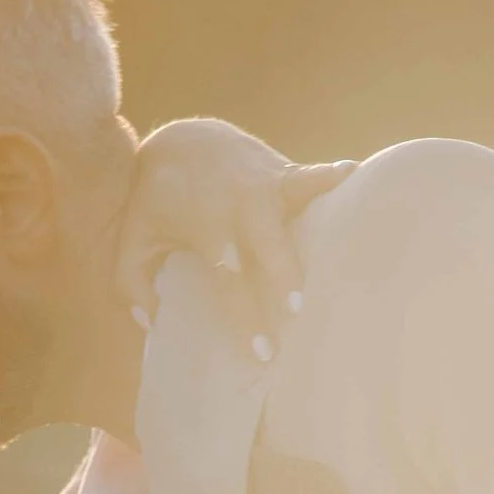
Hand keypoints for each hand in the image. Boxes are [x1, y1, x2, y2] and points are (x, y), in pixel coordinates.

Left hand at [118, 119, 356, 357]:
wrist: (182, 140)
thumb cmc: (157, 201)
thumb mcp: (133, 238)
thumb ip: (133, 282)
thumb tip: (151, 321)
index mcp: (206, 229)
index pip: (228, 280)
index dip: (245, 317)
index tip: (261, 353)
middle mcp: (240, 206)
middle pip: (268, 248)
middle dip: (284, 282)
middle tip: (298, 316)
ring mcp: (265, 185)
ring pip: (296, 205)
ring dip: (318, 226)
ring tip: (345, 248)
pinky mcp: (284, 171)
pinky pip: (313, 175)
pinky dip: (335, 177)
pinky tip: (360, 177)